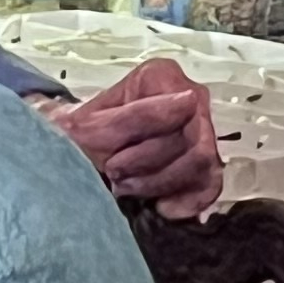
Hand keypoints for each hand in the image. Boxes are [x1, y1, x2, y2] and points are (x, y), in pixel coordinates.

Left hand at [49, 58, 222, 218]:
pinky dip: (185, 200)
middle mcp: (190, 97)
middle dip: (150, 170)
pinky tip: (160, 205)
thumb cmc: (78, 137)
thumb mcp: (89, 128)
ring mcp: (202, 129)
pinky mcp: (206, 161)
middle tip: (117, 177)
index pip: (171, 118)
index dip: (144, 152)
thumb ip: (134, 117)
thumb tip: (189, 100)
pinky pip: (210, 185)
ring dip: (160, 185)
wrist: (73, 153)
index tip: (113, 166)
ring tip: (129, 187)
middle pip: (191, 145)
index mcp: (162, 77)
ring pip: (202, 165)